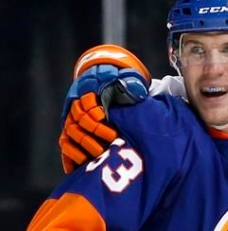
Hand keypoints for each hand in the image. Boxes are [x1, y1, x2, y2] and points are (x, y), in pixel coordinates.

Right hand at [60, 45, 150, 172]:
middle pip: (79, 119)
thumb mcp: (128, 80)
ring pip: (70, 134)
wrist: (111, 89)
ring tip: (100, 154)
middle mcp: (76, 107)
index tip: (104, 116)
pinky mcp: (71, 136)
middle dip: (94, 130)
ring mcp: (72, 122)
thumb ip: (132, 84)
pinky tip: (76, 169)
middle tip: (113, 138)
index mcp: (87, 91)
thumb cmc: (122, 86)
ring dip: (84, 145)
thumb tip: (138, 92)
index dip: (93, 110)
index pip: (85, 101)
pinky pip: (66, 146)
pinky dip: (70, 157)